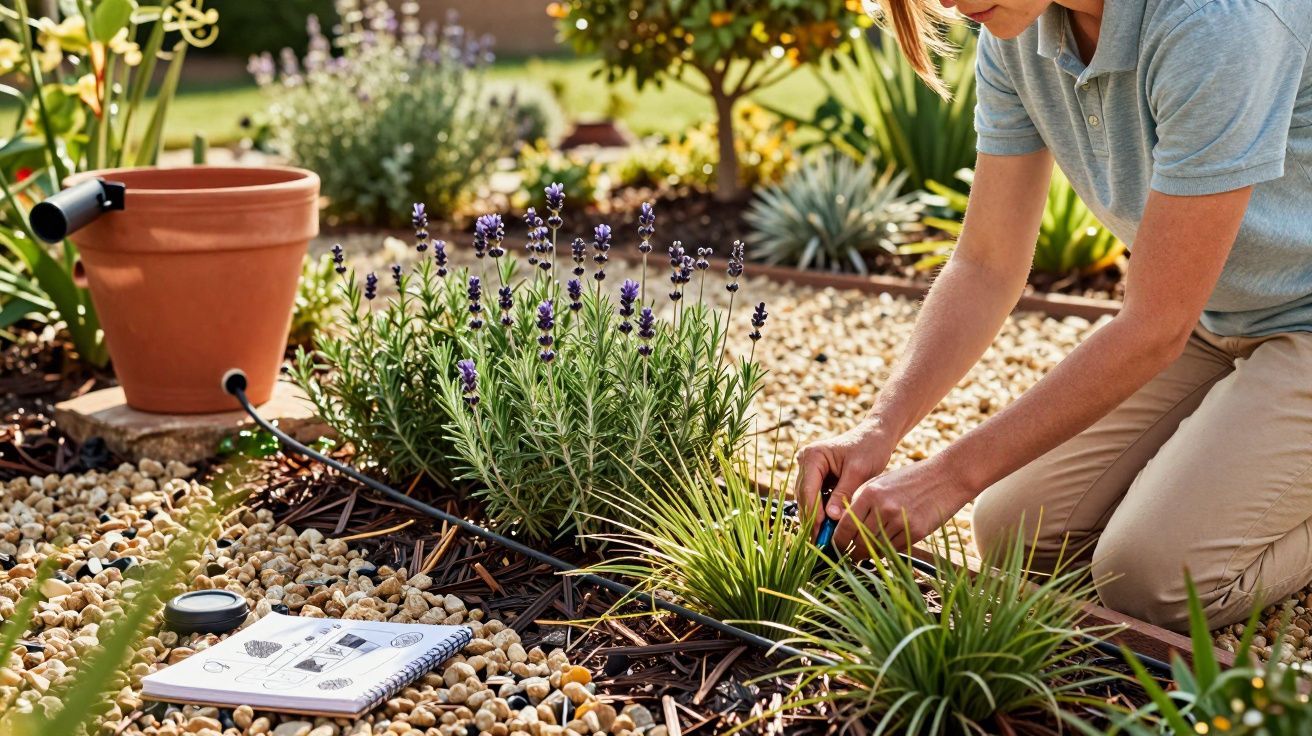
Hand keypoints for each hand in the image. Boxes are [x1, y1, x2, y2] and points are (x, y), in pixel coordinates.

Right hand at [794, 418, 896, 537]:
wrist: (876, 436)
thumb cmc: (870, 448)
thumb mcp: (858, 472)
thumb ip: (843, 494)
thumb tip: (832, 518)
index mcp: (812, 456)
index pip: (808, 490)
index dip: (814, 514)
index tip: (821, 534)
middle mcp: (805, 461)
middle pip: (804, 497)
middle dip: (813, 520)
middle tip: (821, 543)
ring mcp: (809, 469)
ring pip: (808, 500)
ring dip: (816, 518)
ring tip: (825, 539)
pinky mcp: (817, 477)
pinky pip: (816, 498)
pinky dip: (822, 512)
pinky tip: (830, 528)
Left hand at [830, 452, 975, 557]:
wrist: (946, 476)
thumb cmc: (910, 479)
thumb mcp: (881, 483)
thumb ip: (862, 502)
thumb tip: (844, 526)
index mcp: (870, 493)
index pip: (844, 526)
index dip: (837, 541)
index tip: (835, 547)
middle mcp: (882, 507)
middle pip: (858, 541)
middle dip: (851, 552)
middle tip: (849, 556)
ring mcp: (900, 520)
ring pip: (876, 548)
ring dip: (869, 554)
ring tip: (865, 554)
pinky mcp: (915, 531)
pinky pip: (894, 549)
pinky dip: (887, 552)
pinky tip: (884, 548)